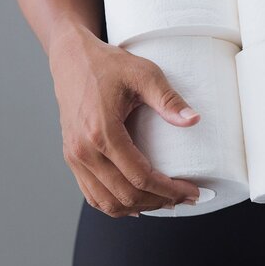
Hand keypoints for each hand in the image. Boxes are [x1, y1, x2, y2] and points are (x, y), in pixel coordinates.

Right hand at [49, 21, 200, 216]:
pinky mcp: (72, 157)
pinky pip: (92, 194)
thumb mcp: (144, 74)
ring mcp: (74, 156)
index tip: (191, 192)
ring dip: (138, 207)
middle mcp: (83, 150)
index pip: (140, 177)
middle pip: (125, 195)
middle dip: (159, 202)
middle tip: (183, 199)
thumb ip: (168, 99)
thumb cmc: (107, 65)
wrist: (71, 58)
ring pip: (106, 202)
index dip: (170, 190)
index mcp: (101, 132)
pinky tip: (135, 202)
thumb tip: (193, 120)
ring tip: (164, 202)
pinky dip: (115, 204)